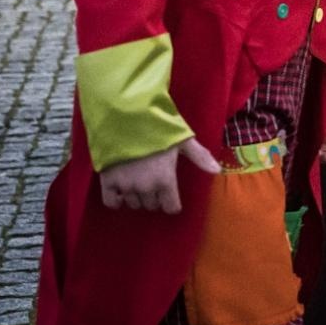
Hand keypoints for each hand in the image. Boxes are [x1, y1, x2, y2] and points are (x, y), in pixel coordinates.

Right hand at [99, 136, 219, 213]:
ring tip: (139, 182)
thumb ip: (199, 156)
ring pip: (134, 204)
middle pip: (152, 206)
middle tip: (155, 183)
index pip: (171, 207)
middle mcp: (146, 187)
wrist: (125, 117)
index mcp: (165, 180)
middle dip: (155, 198)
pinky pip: (112, 203)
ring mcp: (126, 186)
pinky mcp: (108, 181)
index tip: (171, 196)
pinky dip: (117, 200)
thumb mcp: (182, 140)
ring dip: (138, 197)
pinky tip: (121, 191)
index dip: (172, 203)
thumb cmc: (157, 127)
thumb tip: (217, 171)